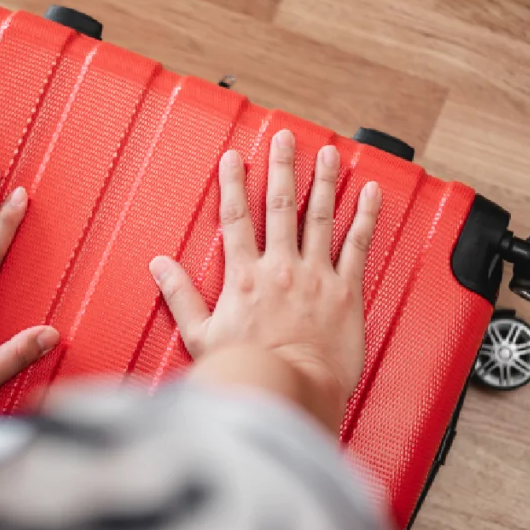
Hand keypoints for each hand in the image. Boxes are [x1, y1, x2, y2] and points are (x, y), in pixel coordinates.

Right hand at [149, 131, 381, 427]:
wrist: (290, 391)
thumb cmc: (247, 370)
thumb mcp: (200, 336)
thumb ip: (180, 296)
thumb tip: (160, 266)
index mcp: (244, 276)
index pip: (235, 218)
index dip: (233, 183)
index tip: (234, 158)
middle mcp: (280, 267)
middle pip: (280, 206)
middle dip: (282, 167)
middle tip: (285, 139)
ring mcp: (315, 276)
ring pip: (320, 217)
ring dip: (323, 181)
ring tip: (327, 154)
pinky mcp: (345, 291)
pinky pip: (358, 245)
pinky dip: (365, 217)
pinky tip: (369, 194)